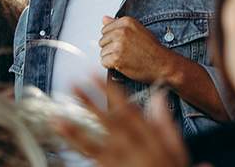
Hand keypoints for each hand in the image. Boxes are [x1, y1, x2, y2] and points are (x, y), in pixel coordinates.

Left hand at [54, 77, 187, 166]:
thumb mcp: (177, 150)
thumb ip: (166, 124)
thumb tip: (158, 95)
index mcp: (151, 142)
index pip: (129, 112)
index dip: (112, 92)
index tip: (97, 76)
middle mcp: (133, 152)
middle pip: (108, 124)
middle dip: (91, 104)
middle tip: (74, 85)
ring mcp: (118, 165)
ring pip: (93, 146)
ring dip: (74, 131)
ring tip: (56, 117)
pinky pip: (89, 161)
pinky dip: (75, 151)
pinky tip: (62, 143)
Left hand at [99, 16, 175, 83]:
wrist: (161, 63)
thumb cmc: (152, 48)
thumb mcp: (137, 30)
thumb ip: (119, 24)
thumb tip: (104, 19)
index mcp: (126, 22)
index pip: (105, 29)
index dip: (112, 38)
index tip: (122, 42)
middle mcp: (122, 32)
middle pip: (102, 41)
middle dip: (110, 48)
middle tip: (125, 52)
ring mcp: (119, 45)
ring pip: (102, 52)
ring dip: (111, 57)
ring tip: (125, 57)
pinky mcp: (117, 58)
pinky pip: (104, 62)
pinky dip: (111, 65)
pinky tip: (122, 64)